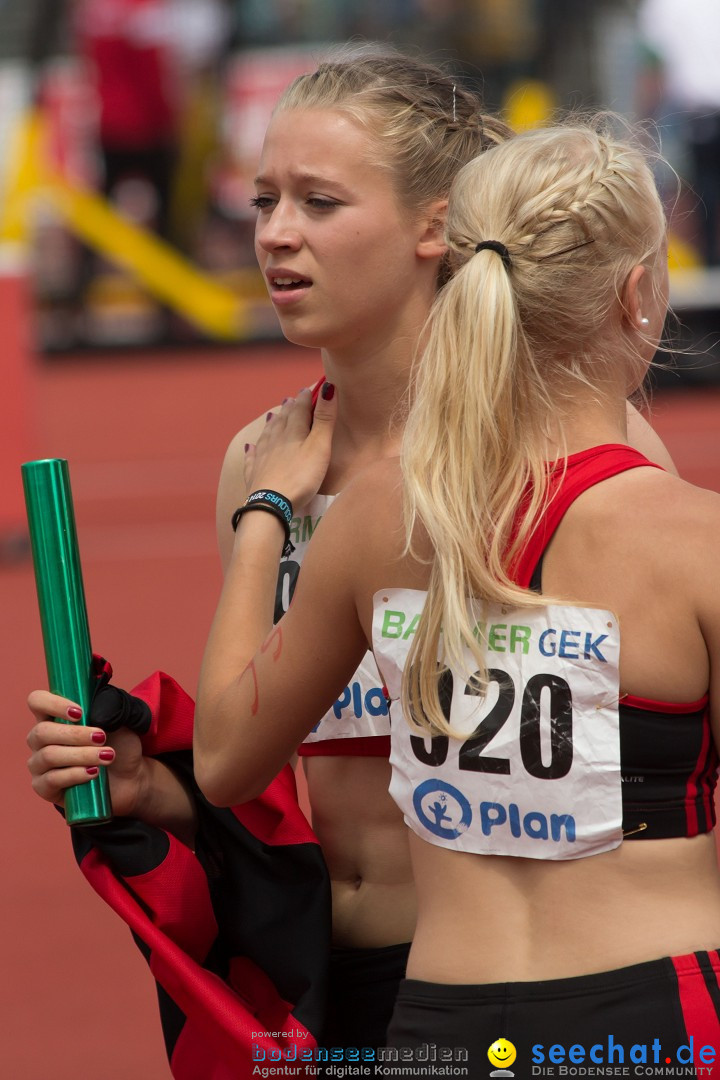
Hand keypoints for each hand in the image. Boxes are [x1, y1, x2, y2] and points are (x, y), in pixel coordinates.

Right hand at [27, 690, 148, 818]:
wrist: (131, 777)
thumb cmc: (119, 744)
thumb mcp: (117, 720)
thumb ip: (104, 707)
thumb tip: (92, 708)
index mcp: (54, 716)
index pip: (37, 701)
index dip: (53, 704)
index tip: (80, 713)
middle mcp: (41, 739)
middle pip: (42, 732)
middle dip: (75, 734)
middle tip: (101, 738)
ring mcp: (40, 764)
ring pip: (48, 756)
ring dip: (81, 755)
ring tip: (107, 756)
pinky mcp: (44, 788)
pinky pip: (52, 780)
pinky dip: (75, 774)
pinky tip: (94, 772)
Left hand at [244, 384, 336, 507]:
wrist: (271, 504)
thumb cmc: (300, 476)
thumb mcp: (319, 447)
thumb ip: (324, 419)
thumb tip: (328, 387)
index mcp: (293, 431)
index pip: (300, 408)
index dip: (306, 397)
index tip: (311, 388)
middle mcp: (275, 439)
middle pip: (283, 419)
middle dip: (289, 407)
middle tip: (292, 398)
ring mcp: (262, 456)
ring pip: (267, 434)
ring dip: (272, 423)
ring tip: (274, 415)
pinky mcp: (255, 473)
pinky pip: (252, 457)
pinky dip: (252, 449)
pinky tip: (249, 447)